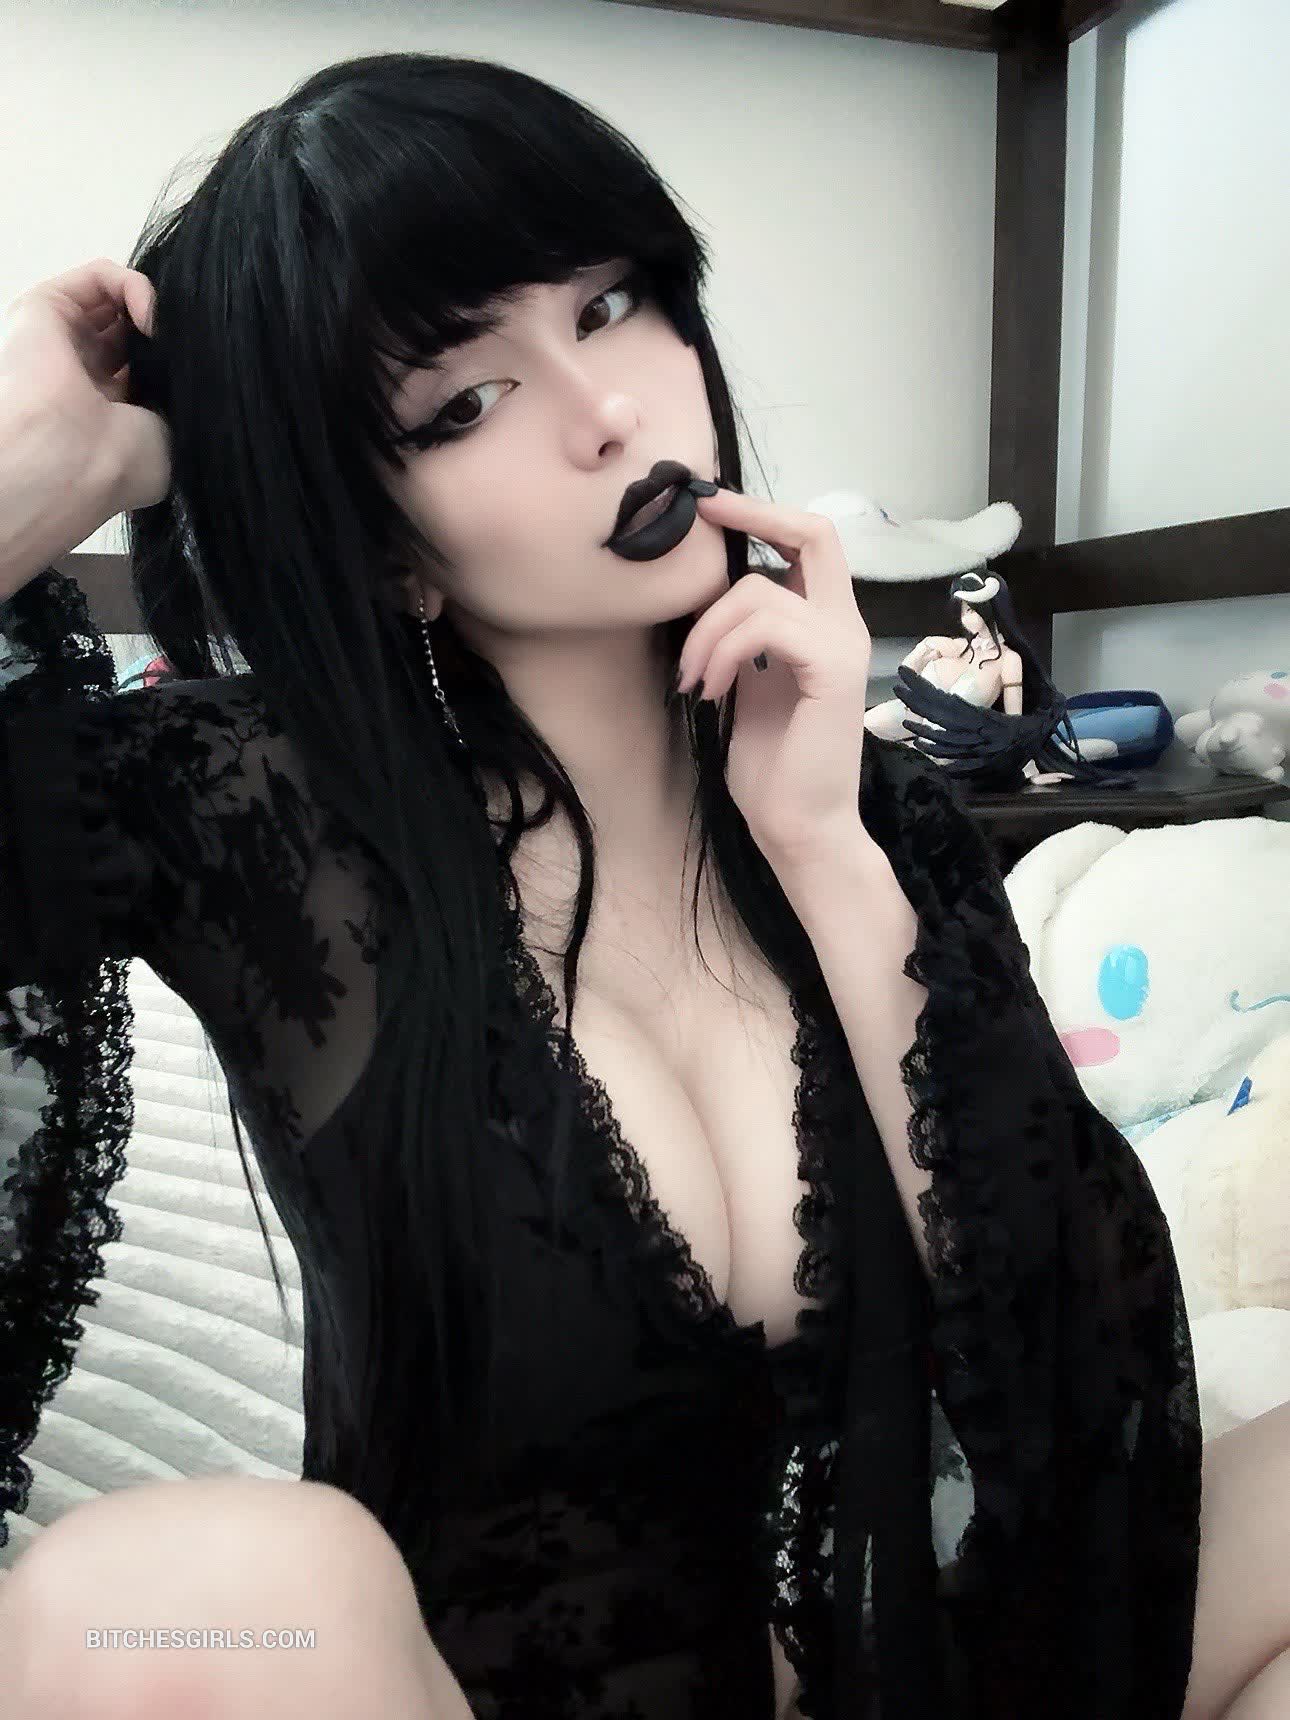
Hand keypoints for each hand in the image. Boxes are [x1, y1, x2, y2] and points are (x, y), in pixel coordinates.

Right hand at [0, 257, 170, 513]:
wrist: (69, 458)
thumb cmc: (121, 463)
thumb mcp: (167, 438)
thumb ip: (175, 396)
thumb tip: (189, 365)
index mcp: (110, 412)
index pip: (146, 367)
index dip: (176, 358)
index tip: (202, 366)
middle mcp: (84, 373)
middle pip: (131, 329)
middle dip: (165, 330)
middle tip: (186, 344)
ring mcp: (63, 338)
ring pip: (116, 300)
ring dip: (152, 307)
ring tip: (168, 333)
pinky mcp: (44, 307)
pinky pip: (99, 276)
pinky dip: (134, 284)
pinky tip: (152, 316)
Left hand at [675, 486, 871, 863]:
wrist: (799, 826)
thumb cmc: (771, 766)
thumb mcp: (744, 684)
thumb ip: (741, 636)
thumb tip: (705, 594)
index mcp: (825, 625)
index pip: (809, 543)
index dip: (761, 515)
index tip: (709, 505)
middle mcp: (844, 625)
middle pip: (814, 534)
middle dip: (752, 515)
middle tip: (700, 514)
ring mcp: (844, 644)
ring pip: (758, 591)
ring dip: (705, 632)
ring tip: (691, 679)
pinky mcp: (835, 668)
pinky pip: (765, 627)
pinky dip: (723, 652)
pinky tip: (709, 690)